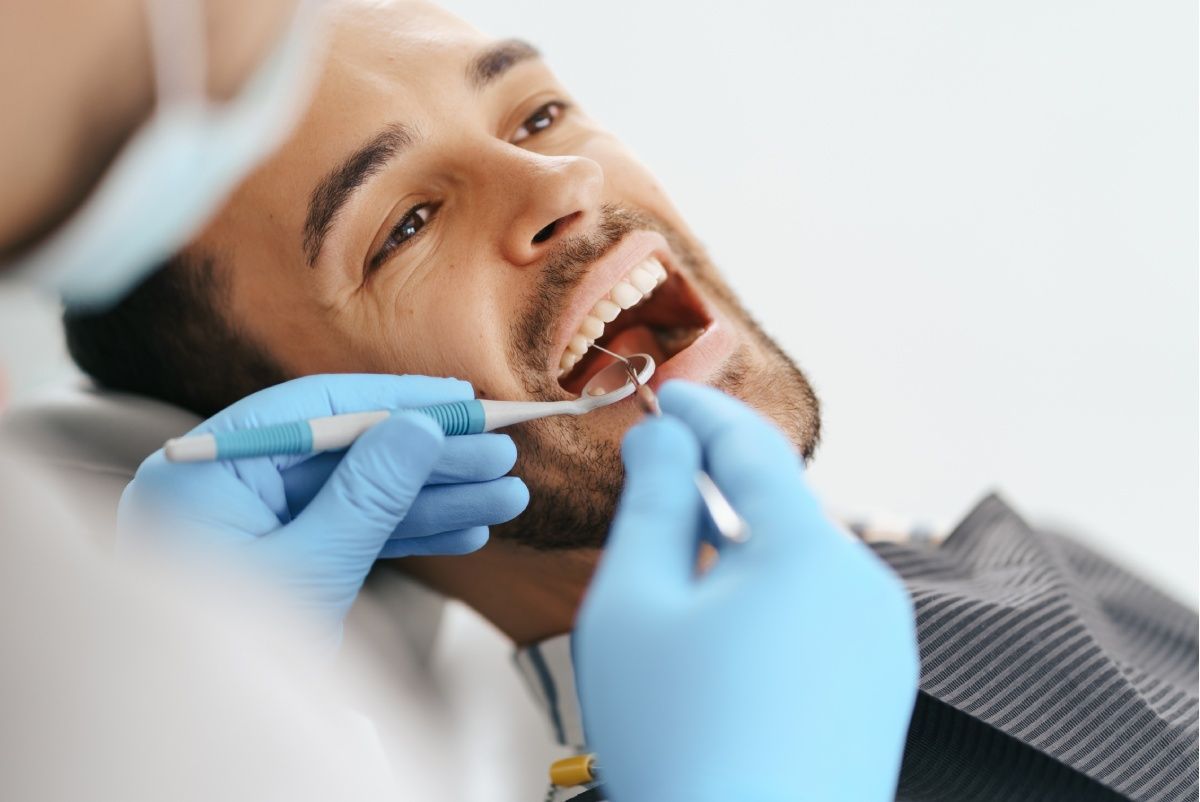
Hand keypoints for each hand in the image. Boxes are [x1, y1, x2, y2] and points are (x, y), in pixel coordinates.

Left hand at [120, 374, 527, 643]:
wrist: (208, 752)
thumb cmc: (229, 665)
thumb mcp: (310, 570)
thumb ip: (368, 494)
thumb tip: (421, 426)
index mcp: (206, 473)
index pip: (313, 409)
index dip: (395, 401)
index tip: (462, 402)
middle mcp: (227, 489)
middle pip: (346, 452)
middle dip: (429, 460)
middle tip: (501, 455)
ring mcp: (255, 528)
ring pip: (358, 496)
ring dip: (433, 500)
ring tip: (505, 498)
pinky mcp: (284, 563)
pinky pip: (351, 535)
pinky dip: (407, 536)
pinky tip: (465, 533)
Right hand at [575, 382, 917, 801]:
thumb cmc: (681, 740)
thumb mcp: (636, 605)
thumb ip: (650, 502)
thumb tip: (664, 439)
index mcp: (809, 551)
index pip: (750, 448)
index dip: (699, 412)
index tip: (664, 392)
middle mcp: (866, 585)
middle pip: (777, 508)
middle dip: (712, 495)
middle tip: (648, 502)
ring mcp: (884, 642)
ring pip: (797, 565)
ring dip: (736, 559)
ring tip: (676, 607)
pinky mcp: (882, 688)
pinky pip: (818, 615)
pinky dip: (767, 605)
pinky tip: (722, 654)